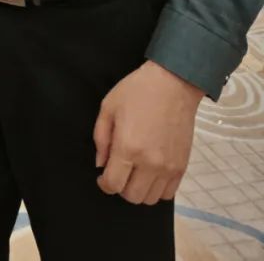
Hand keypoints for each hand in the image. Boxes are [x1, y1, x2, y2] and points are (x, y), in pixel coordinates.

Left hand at [93, 59, 203, 204]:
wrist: (173, 84)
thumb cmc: (137, 91)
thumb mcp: (108, 108)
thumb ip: (100, 138)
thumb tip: (100, 164)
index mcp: (128, 147)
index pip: (113, 184)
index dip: (104, 183)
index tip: (103, 175)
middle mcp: (149, 163)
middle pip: (132, 196)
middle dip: (121, 187)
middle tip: (119, 171)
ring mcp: (168, 167)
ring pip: (151, 199)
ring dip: (140, 189)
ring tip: (136, 171)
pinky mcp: (182, 167)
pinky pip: (168, 193)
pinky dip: (157, 188)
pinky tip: (151, 172)